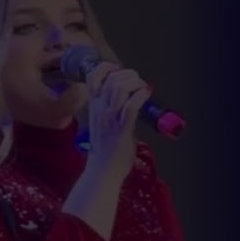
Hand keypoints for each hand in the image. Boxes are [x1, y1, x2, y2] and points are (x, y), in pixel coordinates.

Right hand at [83, 63, 150, 177]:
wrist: (102, 172)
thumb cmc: (105, 150)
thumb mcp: (102, 123)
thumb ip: (110, 109)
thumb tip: (126, 96)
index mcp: (94, 107)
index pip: (93, 77)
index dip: (107, 68)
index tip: (118, 71)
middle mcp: (100, 110)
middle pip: (111, 79)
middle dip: (128, 75)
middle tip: (137, 82)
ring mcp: (111, 120)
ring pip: (120, 88)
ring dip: (136, 83)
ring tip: (142, 89)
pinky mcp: (122, 129)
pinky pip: (131, 106)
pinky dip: (141, 96)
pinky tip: (146, 96)